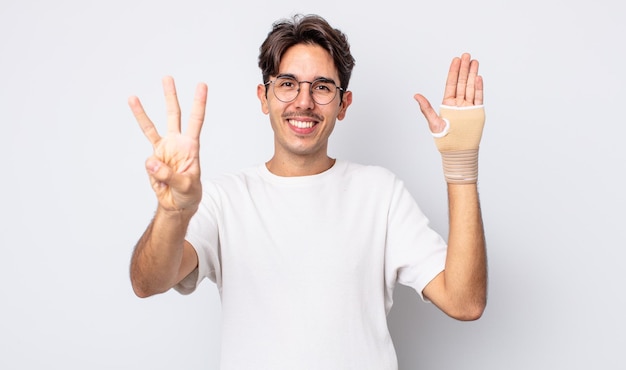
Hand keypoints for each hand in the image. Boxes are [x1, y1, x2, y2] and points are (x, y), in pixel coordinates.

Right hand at [128, 76, 207, 211]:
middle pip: (174, 115)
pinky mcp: (153, 160)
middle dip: (171, 96)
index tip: (202, 85)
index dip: (199, 103)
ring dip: (142, 112)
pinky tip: (153, 171)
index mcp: (191, 146)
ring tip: (132, 97)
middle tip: (167, 77)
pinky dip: (146, 161)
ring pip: (152, 127)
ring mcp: (164, 150)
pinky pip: (145, 154)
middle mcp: (177, 143)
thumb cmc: (189, 193)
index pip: (196, 120)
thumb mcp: (185, 186)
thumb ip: (168, 174)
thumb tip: (150, 161)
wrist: (178, 204)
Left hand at [414, 53, 483, 133]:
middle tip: (466, 55)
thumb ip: (426, 108)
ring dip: (472, 74)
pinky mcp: (476, 112)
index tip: (456, 59)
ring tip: (474, 62)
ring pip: (471, 87)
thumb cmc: (444, 138)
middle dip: (464, 68)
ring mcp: (468, 106)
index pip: (451, 83)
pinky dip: (479, 88)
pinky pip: (478, 97)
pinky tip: (478, 77)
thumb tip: (415, 96)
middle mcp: (458, 103)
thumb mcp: (433, 122)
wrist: (457, 150)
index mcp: (447, 103)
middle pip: (462, 82)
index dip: (453, 71)